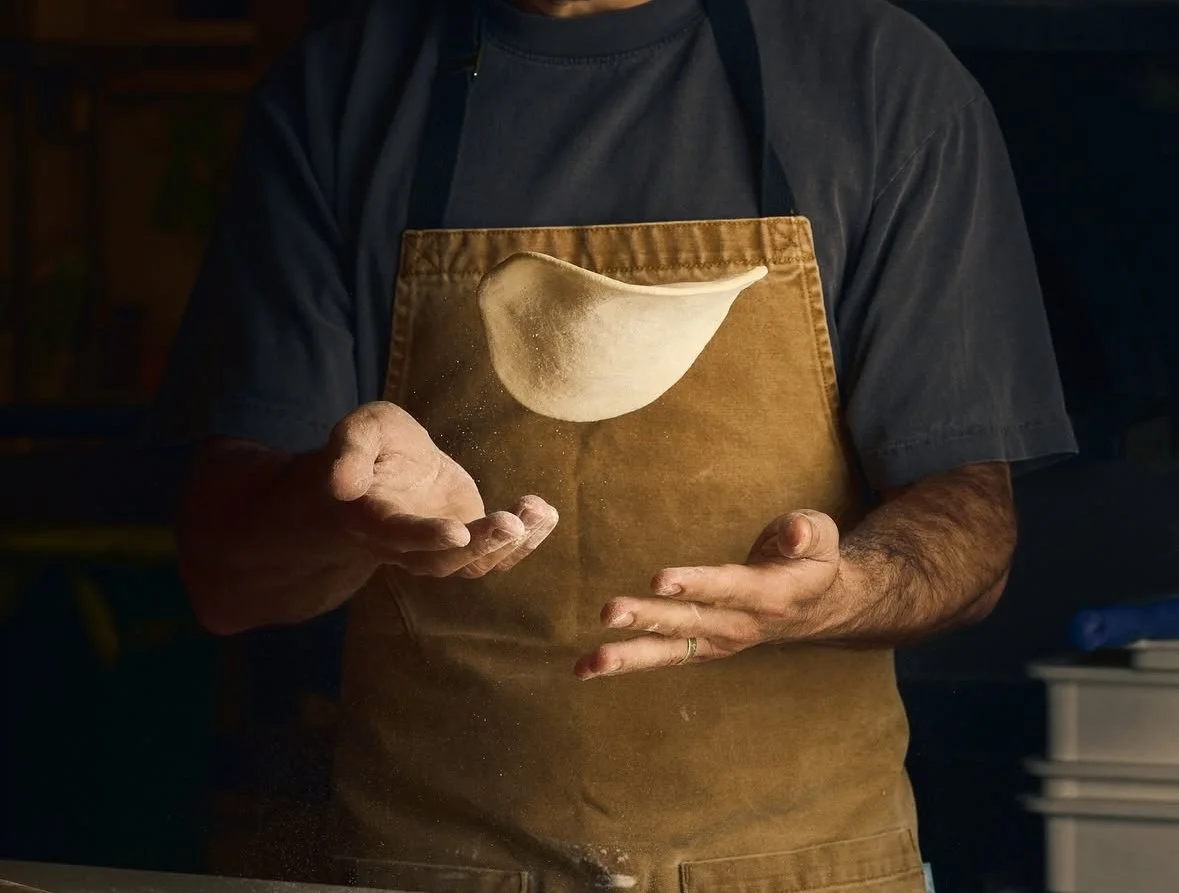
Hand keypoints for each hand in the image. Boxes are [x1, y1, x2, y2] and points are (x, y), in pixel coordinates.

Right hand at [325, 402, 557, 577]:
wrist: (385, 470)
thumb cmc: (372, 447)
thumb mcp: (361, 430)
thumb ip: (350, 451)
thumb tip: (341, 484)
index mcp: (371, 518)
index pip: (396, 534)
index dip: (425, 536)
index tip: (456, 531)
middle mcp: (403, 548)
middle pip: (440, 562)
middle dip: (481, 544)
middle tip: (513, 521)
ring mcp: (437, 551)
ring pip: (472, 565)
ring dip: (510, 545)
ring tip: (538, 511)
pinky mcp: (466, 543)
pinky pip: (495, 556)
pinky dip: (525, 542)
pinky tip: (545, 515)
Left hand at [575, 511, 839, 678]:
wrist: (816, 603)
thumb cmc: (810, 557)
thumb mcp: (819, 535)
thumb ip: (805, 531)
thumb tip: (793, 531)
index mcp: (769, 594)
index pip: (728, 588)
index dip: (696, 584)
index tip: (660, 580)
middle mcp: (741, 624)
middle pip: (690, 622)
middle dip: (649, 618)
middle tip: (609, 611)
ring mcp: (719, 641)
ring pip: (670, 649)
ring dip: (629, 654)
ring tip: (589, 661)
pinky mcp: (702, 646)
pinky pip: (664, 656)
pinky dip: (627, 662)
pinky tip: (587, 667)